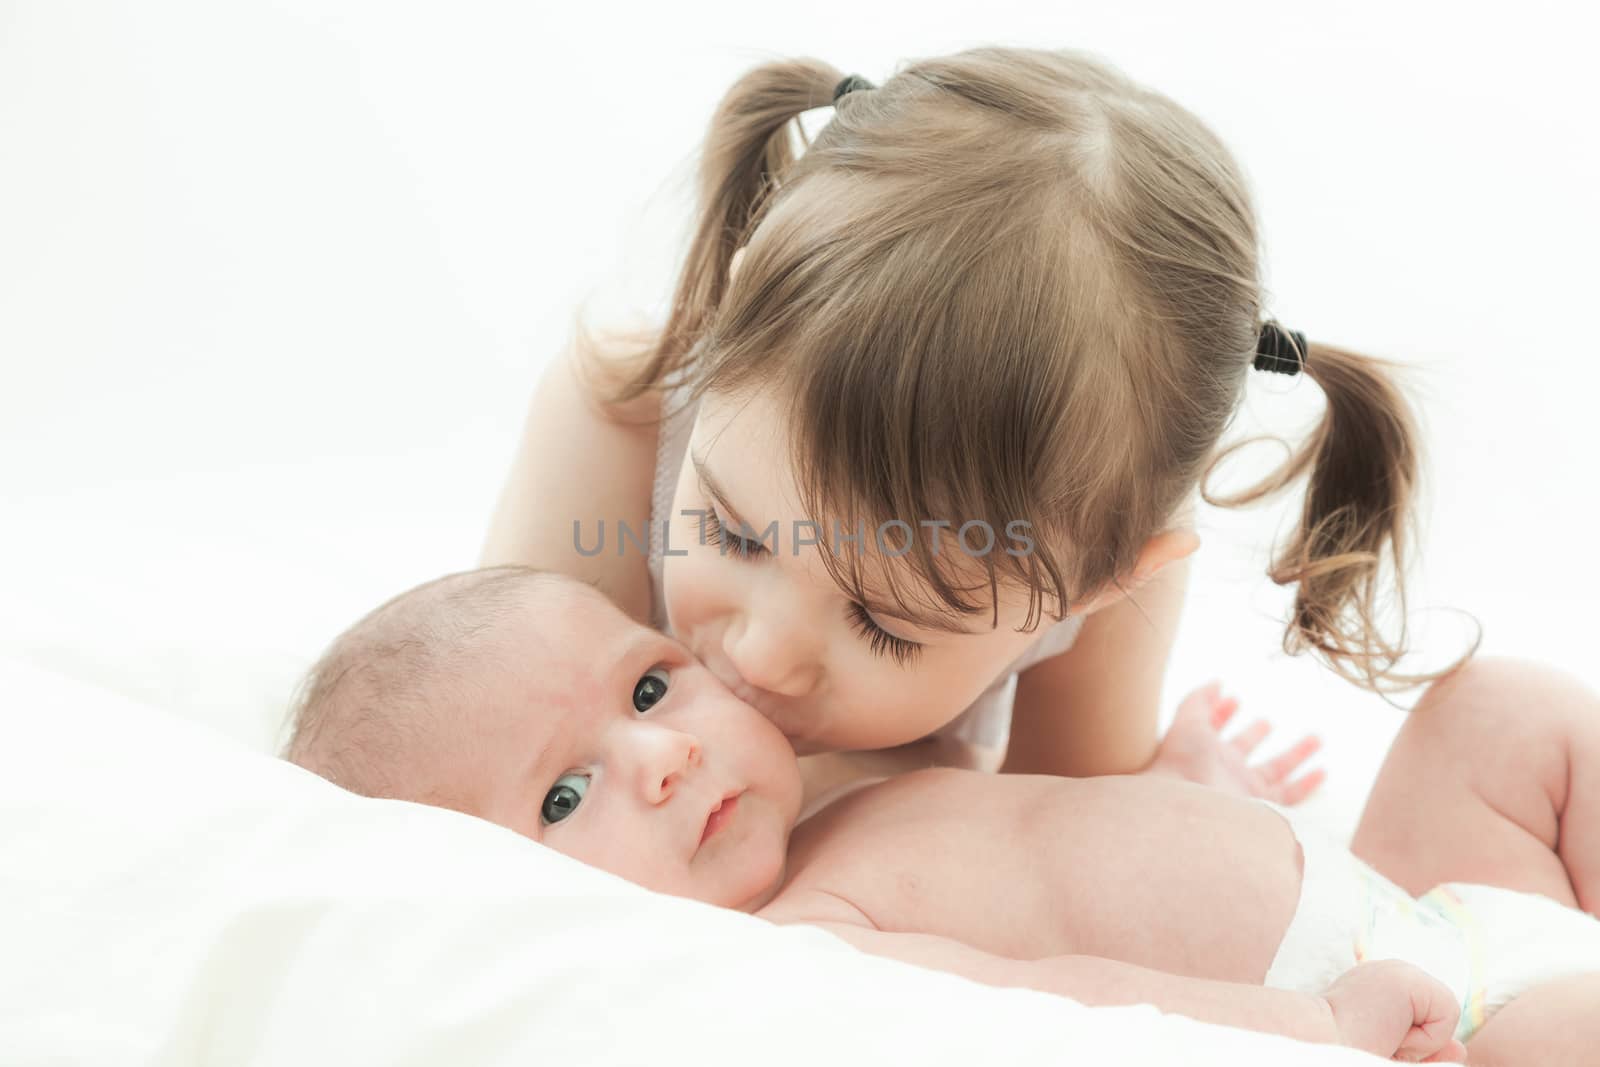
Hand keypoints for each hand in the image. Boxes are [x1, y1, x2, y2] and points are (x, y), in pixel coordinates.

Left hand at [1145, 682, 1324, 804]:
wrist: (1190, 808)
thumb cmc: (1183, 763)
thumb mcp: (1188, 722)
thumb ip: (1200, 700)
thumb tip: (1217, 683)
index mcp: (1202, 749)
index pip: (1214, 728)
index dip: (1222, 713)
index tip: (1233, 698)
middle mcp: (1223, 770)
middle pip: (1243, 748)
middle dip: (1255, 733)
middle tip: (1267, 722)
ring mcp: (1244, 789)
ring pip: (1275, 769)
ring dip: (1296, 753)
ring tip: (1316, 737)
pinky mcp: (1262, 806)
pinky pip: (1290, 796)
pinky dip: (1307, 784)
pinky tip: (1322, 771)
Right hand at [1322, 960, 1466, 1061]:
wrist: (1315, 1045)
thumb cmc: (1342, 1050)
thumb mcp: (1392, 1053)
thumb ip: (1426, 1051)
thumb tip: (1460, 1048)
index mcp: (1380, 986)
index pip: (1423, 1016)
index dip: (1413, 1041)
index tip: (1374, 1039)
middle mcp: (1390, 971)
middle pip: (1436, 1017)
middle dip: (1416, 1041)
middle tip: (1376, 1040)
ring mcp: (1399, 969)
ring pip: (1443, 1016)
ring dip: (1418, 1042)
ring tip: (1381, 1036)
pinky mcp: (1409, 977)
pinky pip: (1447, 1014)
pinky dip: (1426, 1037)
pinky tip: (1390, 1030)